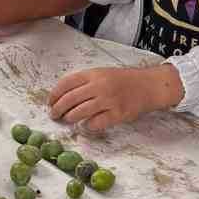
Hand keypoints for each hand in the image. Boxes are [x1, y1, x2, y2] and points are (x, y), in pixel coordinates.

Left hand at [49, 64, 182, 130]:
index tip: (50, 102)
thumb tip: (63, 95)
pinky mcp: (118, 114)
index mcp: (94, 74)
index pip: (66, 83)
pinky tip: (87, 125)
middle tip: (54, 115)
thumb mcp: (103, 73)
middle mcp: (99, 86)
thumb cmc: (124, 80)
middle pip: (70, 99)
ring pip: (80, 112)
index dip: (54, 94)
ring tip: (68, 120)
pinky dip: (88, 125)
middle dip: (58, 109)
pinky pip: (96, 123)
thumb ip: (85, 82)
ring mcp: (109, 100)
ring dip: (70, 118)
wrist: (149, 85)